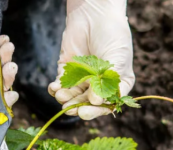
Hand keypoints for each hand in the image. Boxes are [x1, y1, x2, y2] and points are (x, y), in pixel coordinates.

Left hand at [48, 0, 134, 119]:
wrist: (95, 13)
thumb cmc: (113, 35)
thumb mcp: (118, 59)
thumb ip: (109, 82)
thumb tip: (96, 101)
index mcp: (116, 84)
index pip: (107, 104)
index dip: (96, 111)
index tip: (85, 112)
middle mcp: (99, 85)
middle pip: (88, 103)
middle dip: (78, 107)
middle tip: (70, 109)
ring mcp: (83, 78)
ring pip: (73, 96)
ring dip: (66, 99)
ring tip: (61, 96)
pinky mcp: (67, 70)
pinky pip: (61, 85)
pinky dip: (56, 89)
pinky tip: (54, 88)